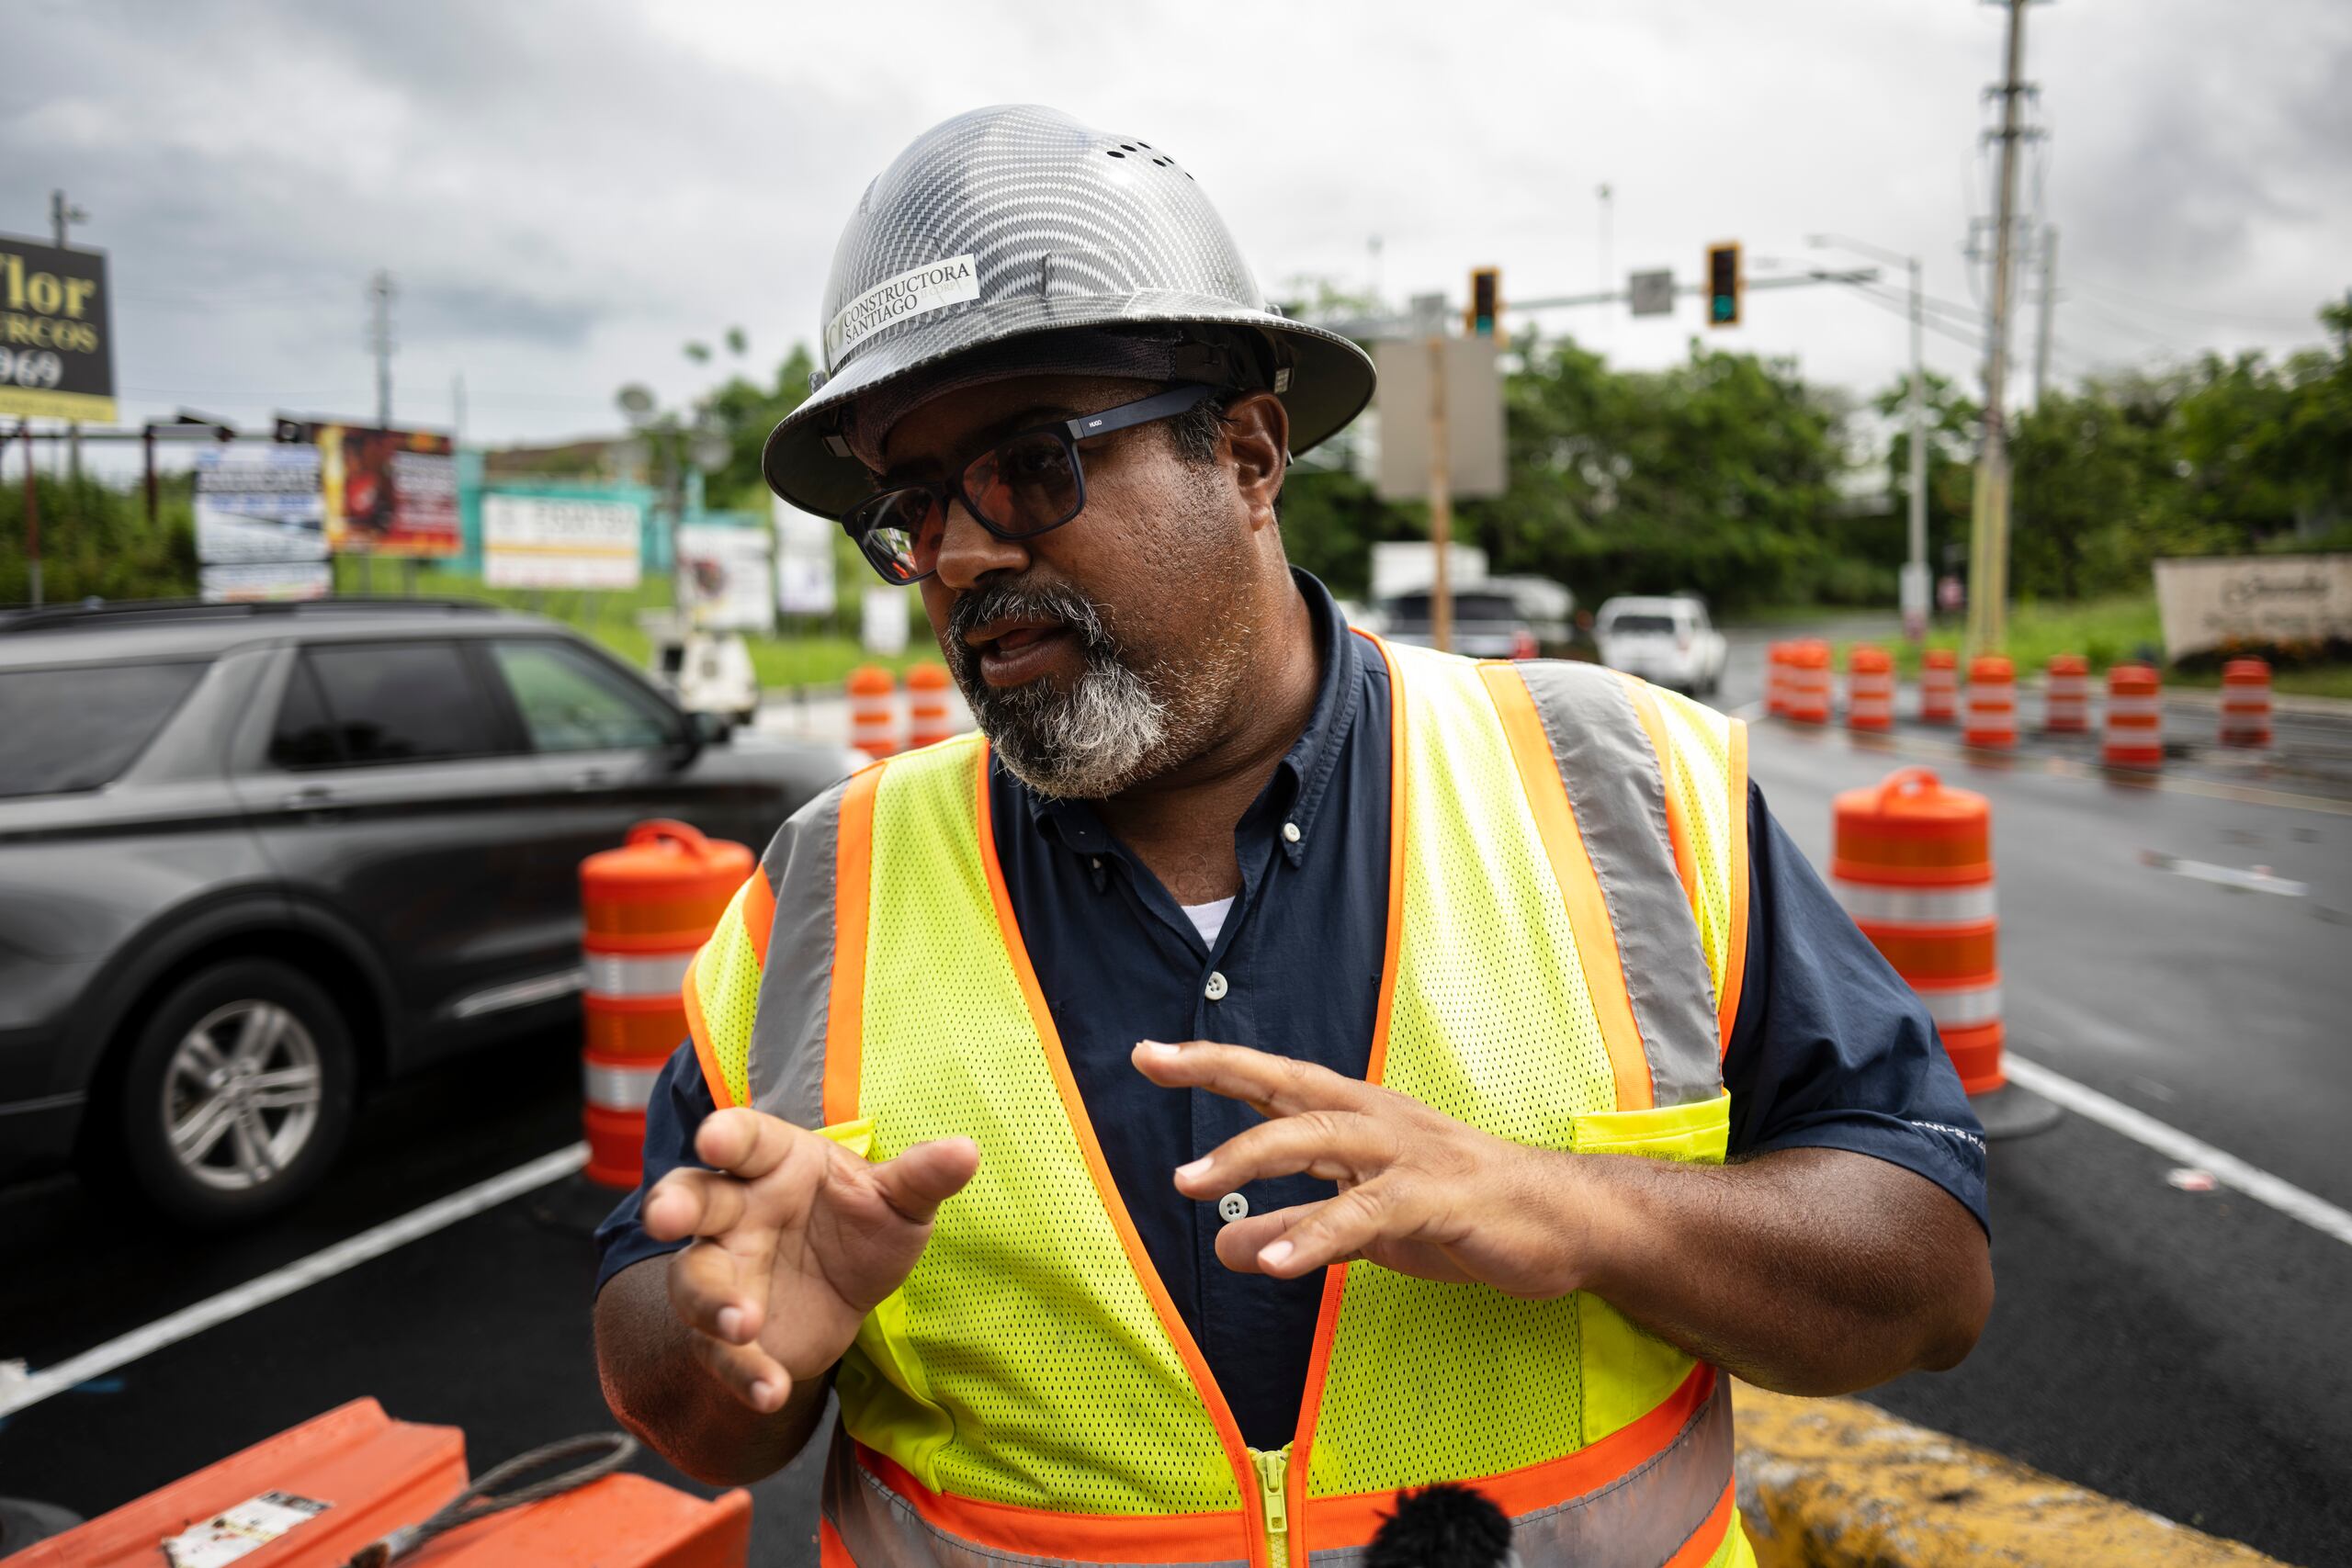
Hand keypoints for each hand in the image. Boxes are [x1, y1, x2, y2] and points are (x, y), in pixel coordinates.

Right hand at [642, 1109, 978, 1413]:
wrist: (844, 1298)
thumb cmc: (861, 1227)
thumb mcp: (899, 1204)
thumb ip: (922, 1178)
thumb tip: (967, 1151)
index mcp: (773, 1163)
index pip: (745, 1140)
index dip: (727, 1136)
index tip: (714, 1137)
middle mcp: (735, 1212)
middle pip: (692, 1198)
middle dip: (674, 1204)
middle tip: (665, 1216)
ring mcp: (723, 1272)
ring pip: (695, 1281)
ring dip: (711, 1302)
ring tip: (742, 1324)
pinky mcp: (726, 1335)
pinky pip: (723, 1355)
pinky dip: (744, 1374)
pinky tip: (772, 1390)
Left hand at [1131, 1039, 1594, 1299]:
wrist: (1566, 1224)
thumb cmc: (1463, 1212)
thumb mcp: (1366, 1226)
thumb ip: (1298, 1228)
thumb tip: (1226, 1247)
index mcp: (1359, 1118)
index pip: (1275, 1081)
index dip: (1214, 1063)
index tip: (1149, 1053)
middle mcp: (1378, 1121)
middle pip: (1288, 1089)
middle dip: (1218, 1075)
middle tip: (1153, 1068)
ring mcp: (1409, 1155)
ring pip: (1320, 1139)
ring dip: (1251, 1158)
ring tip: (1190, 1184)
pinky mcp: (1438, 1199)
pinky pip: (1368, 1214)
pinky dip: (1319, 1235)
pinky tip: (1279, 1262)